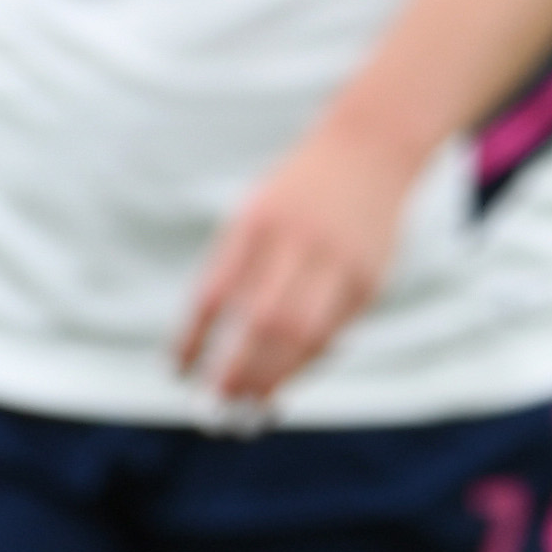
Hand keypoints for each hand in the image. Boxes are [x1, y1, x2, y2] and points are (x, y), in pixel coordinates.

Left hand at [174, 125, 417, 407]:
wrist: (372, 148)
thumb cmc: (299, 190)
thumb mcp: (256, 215)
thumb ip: (237, 272)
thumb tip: (214, 346)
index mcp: (258, 223)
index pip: (216, 294)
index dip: (194, 338)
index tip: (178, 371)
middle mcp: (300, 242)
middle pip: (265, 322)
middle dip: (239, 369)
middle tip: (217, 403)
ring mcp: (341, 261)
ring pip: (305, 334)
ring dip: (276, 374)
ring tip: (253, 402)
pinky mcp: (371, 278)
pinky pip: (335, 331)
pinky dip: (308, 358)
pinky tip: (290, 372)